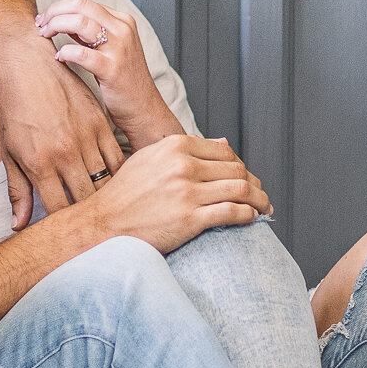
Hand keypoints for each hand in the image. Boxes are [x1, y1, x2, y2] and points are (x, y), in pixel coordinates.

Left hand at [0, 8, 123, 223]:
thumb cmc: (15, 109)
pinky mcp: (100, 123)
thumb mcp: (9, 152)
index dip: (66, 226)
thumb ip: (18, 191)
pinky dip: (120, 173)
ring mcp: (85, 137)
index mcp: (39, 164)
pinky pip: (118, 157)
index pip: (59, 211)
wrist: (28, 66)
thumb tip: (19, 226)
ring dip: (108, 197)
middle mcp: (65, 153)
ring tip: (111, 208)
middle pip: (87, 200)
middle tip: (96, 226)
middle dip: (91, 216)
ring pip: (106, 180)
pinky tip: (120, 183)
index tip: (70, 232)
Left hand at [36, 0, 182, 150]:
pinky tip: (59, 58)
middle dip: (54, 12)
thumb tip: (61, 19)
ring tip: (44, 37)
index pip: (84, 2)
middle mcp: (122, 30)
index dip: (59, 7)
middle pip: (80, 6)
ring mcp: (119, 49)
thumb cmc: (123, 78)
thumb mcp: (110, 47)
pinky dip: (65, 52)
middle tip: (40, 25)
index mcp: (122, 21)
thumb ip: (90, 32)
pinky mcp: (112, 69)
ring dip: (55, 26)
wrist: (142, 107)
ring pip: (79, 23)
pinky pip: (81, 53)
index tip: (45, 18)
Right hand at [89, 133, 269, 252]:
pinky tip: (251, 219)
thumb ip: (184, 149)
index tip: (245, 178)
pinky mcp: (190, 219)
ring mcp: (187, 192)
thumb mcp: (150, 159)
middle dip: (254, 183)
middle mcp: (183, 166)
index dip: (240, 166)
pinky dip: (248, 215)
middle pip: (236, 170)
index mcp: (175, 146)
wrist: (103, 224)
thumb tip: (222, 143)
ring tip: (263, 208)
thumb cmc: (125, 194)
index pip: (224, 152)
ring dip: (259, 199)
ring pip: (240, 190)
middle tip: (260, 195)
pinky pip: (232, 213)